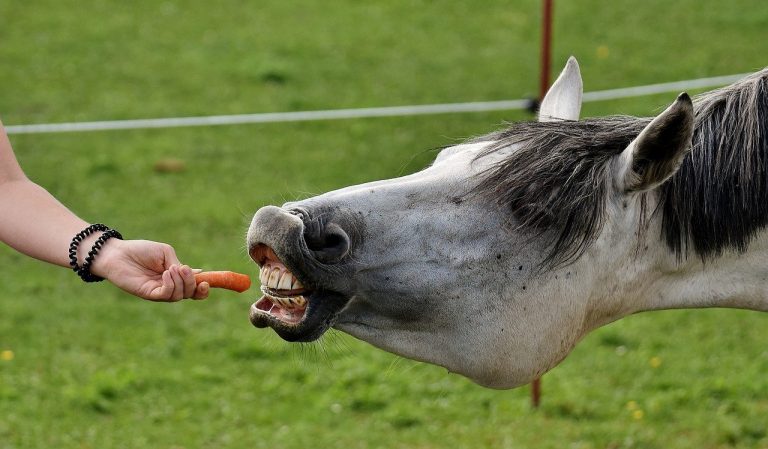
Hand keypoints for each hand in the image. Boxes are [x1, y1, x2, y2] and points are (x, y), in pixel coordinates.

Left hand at [91, 239, 208, 300]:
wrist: (118, 253)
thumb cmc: (141, 250)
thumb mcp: (166, 253)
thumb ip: (179, 264)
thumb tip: (199, 273)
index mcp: (176, 277)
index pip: (194, 289)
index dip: (203, 289)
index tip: (206, 282)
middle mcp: (169, 287)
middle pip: (190, 294)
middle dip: (192, 283)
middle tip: (183, 269)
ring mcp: (159, 292)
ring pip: (179, 295)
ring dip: (180, 281)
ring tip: (171, 268)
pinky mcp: (149, 294)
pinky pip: (166, 295)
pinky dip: (170, 284)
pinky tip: (165, 273)